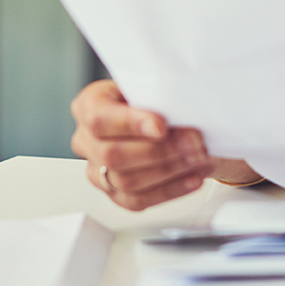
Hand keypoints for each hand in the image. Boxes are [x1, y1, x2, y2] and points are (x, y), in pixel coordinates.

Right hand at [69, 80, 260, 209]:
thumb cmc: (150, 97)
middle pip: (114, 155)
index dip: (131, 124)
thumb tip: (179, 107)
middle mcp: (85, 141)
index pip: (100, 119)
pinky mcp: (114, 194)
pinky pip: (139, 200)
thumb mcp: (148, 85)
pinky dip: (170, 190)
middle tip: (194, 143)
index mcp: (88, 106)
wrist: (155, 116)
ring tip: (199, 158)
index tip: (163, 126)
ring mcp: (97, 171)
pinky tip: (193, 177)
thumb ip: (155, 95)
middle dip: (160, 151)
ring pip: (127, 182)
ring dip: (170, 171)